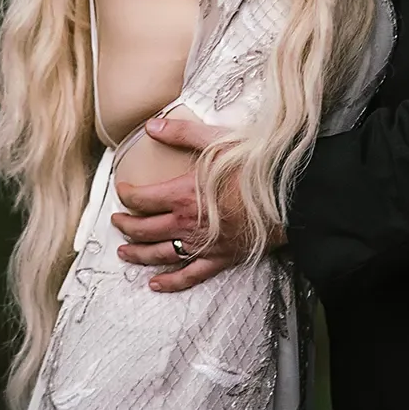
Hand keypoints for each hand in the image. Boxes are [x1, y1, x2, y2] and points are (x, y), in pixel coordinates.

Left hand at [111, 116, 278, 291]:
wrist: (291, 197)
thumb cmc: (257, 167)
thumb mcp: (217, 141)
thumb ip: (181, 133)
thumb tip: (151, 126)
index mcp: (182, 195)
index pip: (141, 200)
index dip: (126, 195)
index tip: (122, 190)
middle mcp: (187, 224)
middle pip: (144, 230)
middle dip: (126, 226)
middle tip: (117, 221)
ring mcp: (204, 245)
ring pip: (160, 254)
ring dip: (138, 254)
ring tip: (124, 252)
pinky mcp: (221, 259)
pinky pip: (190, 275)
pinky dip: (170, 281)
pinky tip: (156, 283)